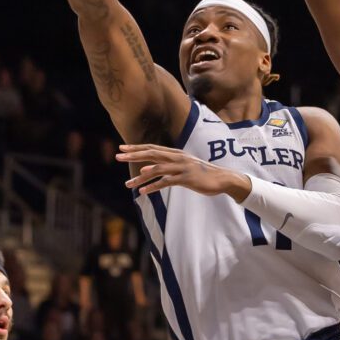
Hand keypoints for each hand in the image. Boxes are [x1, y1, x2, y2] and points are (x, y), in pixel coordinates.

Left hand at [118, 143, 251, 201]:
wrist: (222, 179)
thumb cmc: (202, 174)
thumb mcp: (185, 166)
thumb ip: (171, 165)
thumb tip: (155, 168)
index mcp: (175, 153)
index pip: (152, 148)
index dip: (136, 148)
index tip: (121, 148)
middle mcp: (177, 157)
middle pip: (151, 153)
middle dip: (133, 155)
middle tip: (117, 156)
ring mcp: (181, 167)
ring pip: (157, 168)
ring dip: (141, 176)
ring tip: (128, 184)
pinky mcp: (186, 178)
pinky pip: (166, 182)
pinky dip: (154, 186)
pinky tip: (143, 192)